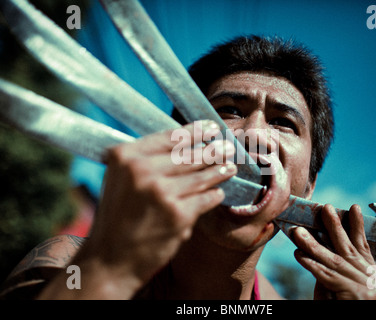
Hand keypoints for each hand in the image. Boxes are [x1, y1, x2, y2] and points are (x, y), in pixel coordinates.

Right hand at [82, 120, 236, 283]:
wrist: (110, 260)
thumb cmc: (117, 217)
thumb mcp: (120, 180)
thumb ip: (145, 161)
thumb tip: (184, 144)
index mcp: (125, 157)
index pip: (170, 137)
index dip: (196, 131)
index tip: (212, 128)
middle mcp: (142, 171)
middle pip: (189, 155)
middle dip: (213, 151)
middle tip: (227, 147)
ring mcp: (162, 193)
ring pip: (201, 176)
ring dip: (219, 171)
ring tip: (229, 167)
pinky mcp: (178, 215)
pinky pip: (206, 198)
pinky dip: (214, 195)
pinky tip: (219, 193)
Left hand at [292, 204, 375, 299]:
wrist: (355, 318)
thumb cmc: (348, 301)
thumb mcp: (345, 287)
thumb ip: (335, 271)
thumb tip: (317, 250)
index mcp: (371, 273)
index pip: (363, 245)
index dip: (357, 226)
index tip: (354, 208)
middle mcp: (369, 278)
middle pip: (347, 248)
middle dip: (335, 227)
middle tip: (324, 207)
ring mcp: (361, 288)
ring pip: (334, 259)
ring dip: (315, 243)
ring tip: (299, 230)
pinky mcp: (352, 296)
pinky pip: (327, 277)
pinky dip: (312, 264)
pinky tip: (300, 254)